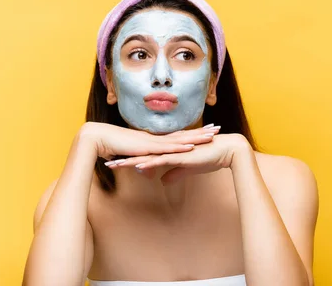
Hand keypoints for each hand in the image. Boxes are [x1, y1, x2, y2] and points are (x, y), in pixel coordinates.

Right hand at [78, 121, 220, 161]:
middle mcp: (156, 138)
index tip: (206, 132)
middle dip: (201, 132)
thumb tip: (147, 170)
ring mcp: (152, 141)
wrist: (97, 138)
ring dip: (196, 137)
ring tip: (212, 136)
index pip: (178, 136)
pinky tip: (191, 146)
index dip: (192, 134)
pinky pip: (166, 147)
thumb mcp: (131, 158)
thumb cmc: (111, 146)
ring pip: (179, 139)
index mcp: (154, 140)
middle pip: (183, 135)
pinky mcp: (147, 147)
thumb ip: (141, 163)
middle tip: (218, 129)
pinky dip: (180, 146)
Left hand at [108, 133, 251, 183]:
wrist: (226, 151)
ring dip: (130, 161)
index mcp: (169, 152)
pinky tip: (137, 167)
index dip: (130, 159)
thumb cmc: (209, 158)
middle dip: (123, 159)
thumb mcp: (187, 169)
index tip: (114, 162)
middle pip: (141, 155)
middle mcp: (168, 150)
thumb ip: (174, 173)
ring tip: (114, 165)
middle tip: (106, 162)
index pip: (145, 156)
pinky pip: (161, 161)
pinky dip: (148, 164)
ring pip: (147, 157)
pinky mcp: (180, 156)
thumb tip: (162, 181)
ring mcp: (173, 152)